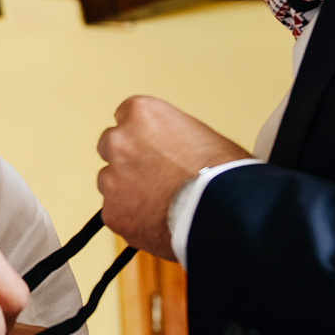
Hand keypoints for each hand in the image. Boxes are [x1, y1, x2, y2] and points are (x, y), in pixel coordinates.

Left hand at [96, 96, 248, 258]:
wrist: (222, 212)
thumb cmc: (223, 174)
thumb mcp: (200, 135)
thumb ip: (170, 136)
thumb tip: (167, 150)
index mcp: (141, 114)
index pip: (125, 117)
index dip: (141, 135)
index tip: (150, 147)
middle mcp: (120, 141)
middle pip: (111, 148)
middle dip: (128, 161)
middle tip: (154, 176)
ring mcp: (112, 179)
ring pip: (111, 183)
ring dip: (128, 190)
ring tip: (161, 202)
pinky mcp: (112, 212)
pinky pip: (117, 213)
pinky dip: (132, 218)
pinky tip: (158, 220)